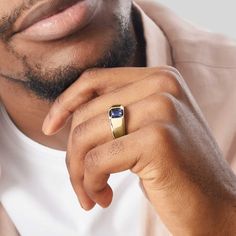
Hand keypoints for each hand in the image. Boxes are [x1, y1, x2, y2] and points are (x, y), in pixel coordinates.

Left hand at [43, 66, 235, 234]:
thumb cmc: (175, 169)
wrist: (216, 206)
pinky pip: (98, 160)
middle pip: (85, 113)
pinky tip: (103, 197)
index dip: (65, 102)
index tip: (50, 127)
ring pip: (84, 136)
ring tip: (92, 192)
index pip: (94, 80)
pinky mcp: (158, 140)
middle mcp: (162, 85)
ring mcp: (162, 109)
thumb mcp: (146, 128)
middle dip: (73, 154)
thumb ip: (116, 111)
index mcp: (159, 77)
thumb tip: (68, 115)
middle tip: (82, 183)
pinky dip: (91, 183)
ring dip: (79, 172)